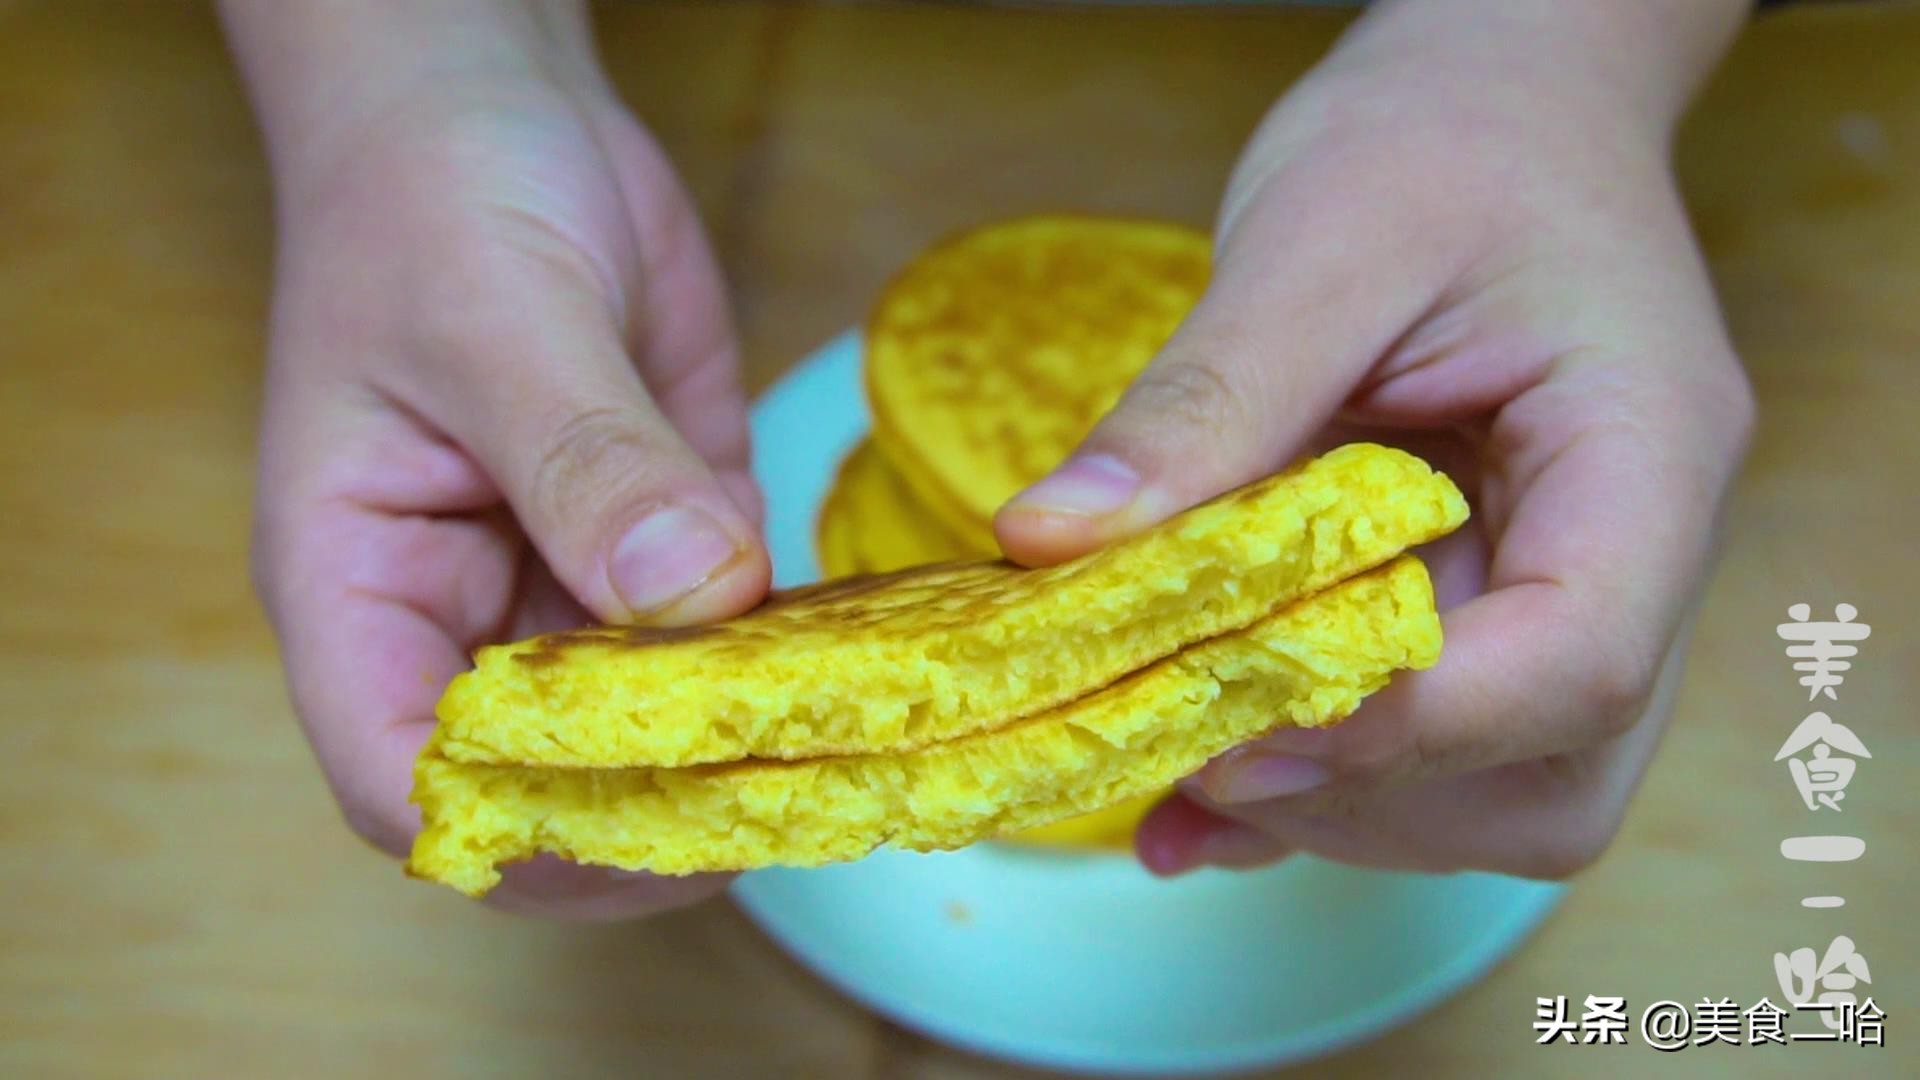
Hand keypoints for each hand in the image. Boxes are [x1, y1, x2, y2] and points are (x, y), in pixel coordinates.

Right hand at [228, 2, 766, 916]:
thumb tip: (696, 594)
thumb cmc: (434, 200)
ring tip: (851, 754)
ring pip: (648, 727)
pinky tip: (871, 665)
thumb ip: (588, 462)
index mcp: (360, 586)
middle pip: (542, 783)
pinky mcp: (665, 539)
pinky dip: (789, 662)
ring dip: (738, 749)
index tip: (650, 829)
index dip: (516, 832)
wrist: (497, 114)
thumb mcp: (499, 320)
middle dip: (650, 816)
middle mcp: (461, 611)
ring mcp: (567, 582)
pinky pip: (726, 635)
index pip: (406, 778)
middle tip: (785, 805)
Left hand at [995, 0, 1755, 878]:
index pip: (1579, 656)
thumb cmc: (1442, 140)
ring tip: (1179, 747)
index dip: (1406, 725)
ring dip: (1333, 799)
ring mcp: (1572, 589)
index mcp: (1644, 448)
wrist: (1504, 108)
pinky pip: (1435, 753)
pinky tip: (1197, 800)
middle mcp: (1637, 549)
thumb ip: (1203, 404)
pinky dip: (1313, 789)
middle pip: (1553, 769)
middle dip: (1363, 784)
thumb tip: (1055, 545)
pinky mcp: (1494, 607)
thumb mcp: (1315, 242)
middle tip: (1190, 737)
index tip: (1233, 728)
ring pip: (1501, 792)